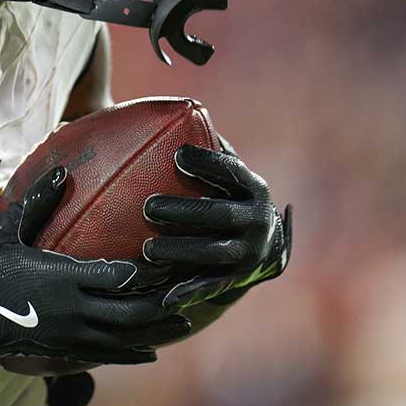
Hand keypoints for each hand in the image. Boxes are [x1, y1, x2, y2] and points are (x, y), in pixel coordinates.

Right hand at [0, 167, 190, 365]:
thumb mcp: (6, 227)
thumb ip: (39, 200)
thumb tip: (65, 172)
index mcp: (64, 277)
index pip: (122, 275)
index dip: (152, 269)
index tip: (173, 255)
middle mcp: (74, 310)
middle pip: (133, 311)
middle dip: (164, 301)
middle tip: (191, 288)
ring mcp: (68, 334)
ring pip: (125, 337)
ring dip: (157, 330)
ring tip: (184, 322)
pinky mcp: (60, 349)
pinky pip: (105, 355)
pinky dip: (132, 353)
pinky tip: (151, 352)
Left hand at [143, 144, 291, 308]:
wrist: (260, 248)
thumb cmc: (223, 195)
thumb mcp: (222, 173)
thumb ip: (202, 147)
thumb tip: (168, 109)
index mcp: (251, 186)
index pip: (230, 171)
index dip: (208, 163)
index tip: (178, 156)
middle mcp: (257, 219)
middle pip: (219, 214)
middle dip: (185, 211)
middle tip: (148, 206)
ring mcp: (249, 252)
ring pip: (214, 252)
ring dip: (181, 251)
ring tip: (146, 249)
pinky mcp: (236, 280)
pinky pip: (209, 285)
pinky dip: (187, 291)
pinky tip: (162, 295)